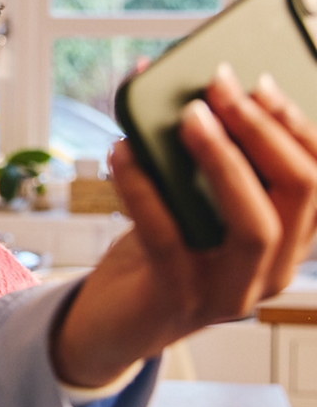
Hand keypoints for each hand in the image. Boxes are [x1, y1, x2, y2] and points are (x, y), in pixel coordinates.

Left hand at [54, 64, 316, 387]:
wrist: (108, 323)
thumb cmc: (154, 254)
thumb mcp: (184, 203)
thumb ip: (190, 157)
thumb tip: (169, 83)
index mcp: (285, 242)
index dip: (296, 128)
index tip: (260, 83)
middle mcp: (270, 271)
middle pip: (301, 195)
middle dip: (263, 132)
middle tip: (221, 87)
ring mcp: (229, 293)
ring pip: (255, 225)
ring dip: (224, 161)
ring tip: (187, 115)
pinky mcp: (178, 301)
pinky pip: (169, 238)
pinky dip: (144, 188)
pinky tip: (123, 152)